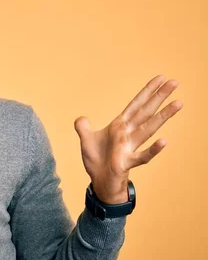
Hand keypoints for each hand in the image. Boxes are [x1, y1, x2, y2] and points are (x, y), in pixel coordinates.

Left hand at [74, 75, 182, 203]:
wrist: (99, 181)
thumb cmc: (97, 160)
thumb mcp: (86, 140)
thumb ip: (83, 127)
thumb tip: (81, 118)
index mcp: (119, 126)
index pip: (136, 105)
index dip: (147, 91)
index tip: (161, 78)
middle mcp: (128, 133)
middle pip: (146, 111)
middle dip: (160, 97)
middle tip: (175, 82)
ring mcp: (130, 147)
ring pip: (149, 129)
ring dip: (163, 116)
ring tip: (178, 103)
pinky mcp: (128, 162)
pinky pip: (143, 155)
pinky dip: (153, 149)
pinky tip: (164, 142)